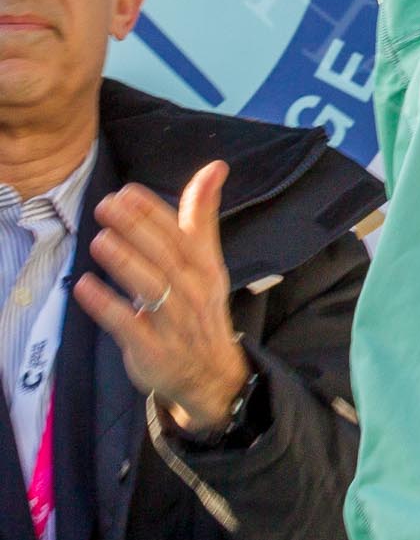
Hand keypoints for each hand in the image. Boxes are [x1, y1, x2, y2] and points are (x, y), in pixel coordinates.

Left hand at [72, 161, 250, 435]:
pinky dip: (106, 305)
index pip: (179, 232)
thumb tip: (215, 166)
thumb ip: (202, 214)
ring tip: (98, 239)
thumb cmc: (199, 305)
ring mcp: (172, 322)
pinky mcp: (151, 350)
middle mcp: (191, 291)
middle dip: (135, 228)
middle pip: (163, 255)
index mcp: (203, 266)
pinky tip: (84, 286)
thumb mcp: (206, 260)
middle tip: (106, 205)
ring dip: (124, 262)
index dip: (153, 211)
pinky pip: (127, 325)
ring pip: (149, 287)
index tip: (127, 192)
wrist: (210, 372)